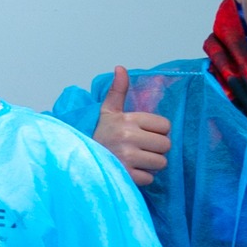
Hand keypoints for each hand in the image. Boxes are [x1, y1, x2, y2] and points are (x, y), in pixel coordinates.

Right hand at [94, 66, 169, 187]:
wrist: (80, 158)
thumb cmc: (100, 134)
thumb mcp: (108, 111)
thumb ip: (118, 91)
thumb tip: (120, 67)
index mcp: (127, 120)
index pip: (165, 126)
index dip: (156, 131)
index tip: (142, 133)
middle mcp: (128, 137)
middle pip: (166, 145)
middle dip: (155, 149)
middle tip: (139, 148)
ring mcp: (127, 157)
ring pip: (160, 163)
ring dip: (150, 164)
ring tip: (135, 159)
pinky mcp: (126, 176)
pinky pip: (149, 178)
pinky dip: (141, 177)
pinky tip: (129, 170)